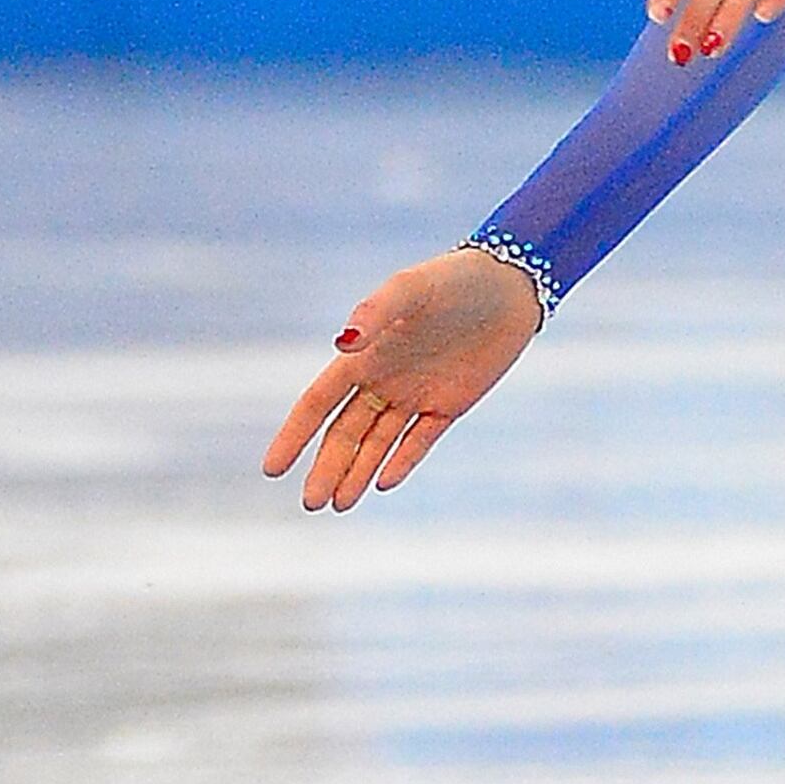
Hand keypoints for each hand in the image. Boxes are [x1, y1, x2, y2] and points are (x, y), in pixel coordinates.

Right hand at [262, 248, 540, 510]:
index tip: (273, 470)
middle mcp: (384, 379)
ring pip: (378, 443)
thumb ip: (377, 311)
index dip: (295, 435)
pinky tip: (382, 483)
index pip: (318, 403)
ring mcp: (416, 394)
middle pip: (345, 433)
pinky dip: (402, 461)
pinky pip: (421, 440)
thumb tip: (344, 342)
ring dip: (357, 472)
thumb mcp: (413, 288)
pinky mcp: (451, 404)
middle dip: (327, 468)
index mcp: (364, 356)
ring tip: (337, 504)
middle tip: (312, 504)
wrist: (511, 284)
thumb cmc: (455, 278)